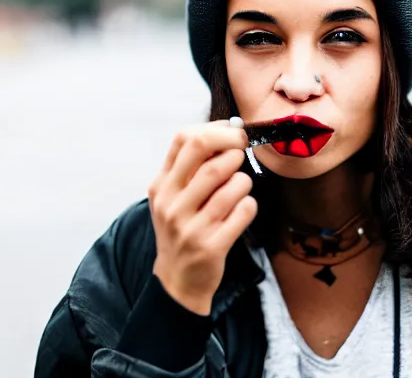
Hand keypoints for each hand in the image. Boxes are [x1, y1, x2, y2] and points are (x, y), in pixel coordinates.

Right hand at [149, 120, 256, 314]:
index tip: (232, 132)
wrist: (177, 281)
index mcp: (161, 186)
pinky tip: (242, 209)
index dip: (214, 129)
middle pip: (205, 153)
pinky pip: (244, 211)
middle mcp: (171, 203)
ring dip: (244, 179)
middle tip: (242, 150)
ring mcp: (190, 226)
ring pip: (231, 182)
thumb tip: (225, 131)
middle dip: (232, 146)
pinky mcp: (211, 247)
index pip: (183, 139)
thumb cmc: (181, 230)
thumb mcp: (173, 197)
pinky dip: (249, 204)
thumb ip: (191, 168)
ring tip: (240, 186)